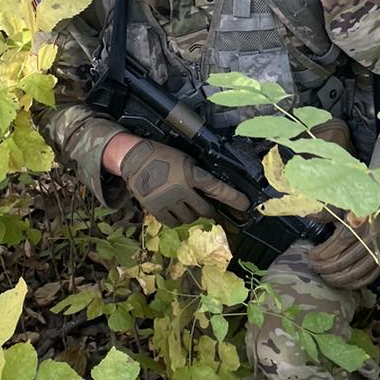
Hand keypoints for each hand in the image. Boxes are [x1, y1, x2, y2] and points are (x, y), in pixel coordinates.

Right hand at [118, 139, 249, 226]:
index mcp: (190, 174)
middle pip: (205, 210)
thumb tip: (210, 190)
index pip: (217, 188)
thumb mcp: (185, 160)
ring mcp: (169, 202)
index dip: (233, 198)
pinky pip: (174, 223)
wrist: (134, 159)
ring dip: (191, 213)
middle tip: (206, 207)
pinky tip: (175, 209)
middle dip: (208, 210)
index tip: (245, 205)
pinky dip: (177, 219)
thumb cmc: (162, 155)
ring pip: (190, 218)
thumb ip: (197, 174)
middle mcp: (182, 190)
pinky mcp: (157, 210)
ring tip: (184, 204)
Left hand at [309, 207, 379, 290]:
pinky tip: (341, 283)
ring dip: (338, 278)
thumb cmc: (361, 207)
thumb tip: (310, 216)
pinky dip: (353, 283)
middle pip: (347, 259)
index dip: (324, 251)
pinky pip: (368, 277)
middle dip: (327, 267)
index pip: (341, 241)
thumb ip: (327, 211)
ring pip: (357, 272)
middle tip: (314, 267)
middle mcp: (373, 238)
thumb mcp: (344, 204)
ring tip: (324, 276)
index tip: (311, 255)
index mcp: (362, 222)